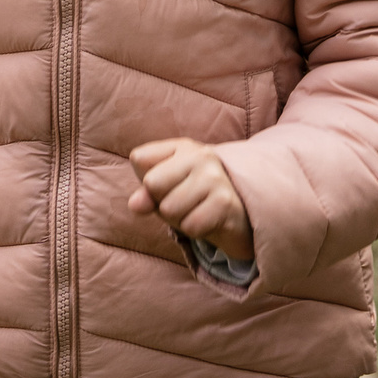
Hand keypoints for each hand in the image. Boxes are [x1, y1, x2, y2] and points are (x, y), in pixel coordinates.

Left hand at [128, 137, 252, 264]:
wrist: (243, 219)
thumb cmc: (197, 201)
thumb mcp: (167, 194)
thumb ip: (147, 194)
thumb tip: (135, 204)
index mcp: (182, 147)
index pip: (139, 158)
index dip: (147, 182)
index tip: (169, 186)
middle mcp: (200, 155)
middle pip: (152, 185)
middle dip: (163, 204)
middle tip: (187, 203)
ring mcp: (215, 177)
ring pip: (169, 209)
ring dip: (180, 220)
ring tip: (199, 212)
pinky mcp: (225, 202)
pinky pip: (190, 226)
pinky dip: (196, 231)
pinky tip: (210, 222)